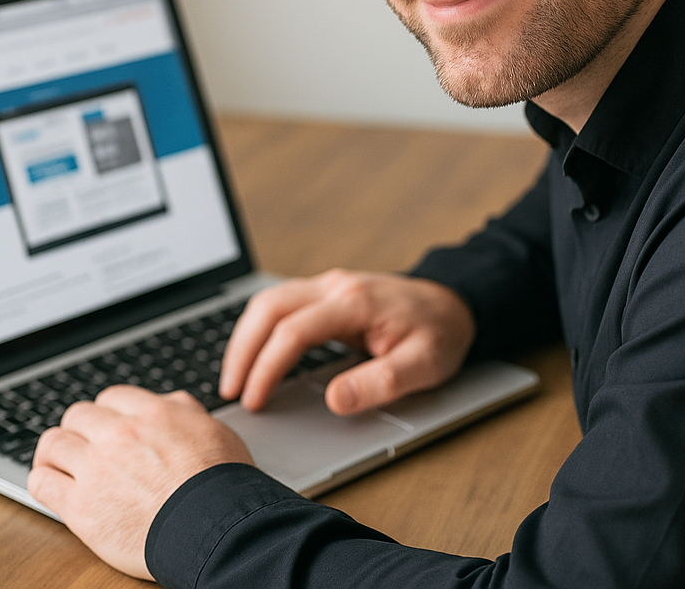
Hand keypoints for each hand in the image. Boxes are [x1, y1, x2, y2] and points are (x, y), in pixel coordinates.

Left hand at [28, 386, 253, 579]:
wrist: (214, 527)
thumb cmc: (220, 482)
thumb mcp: (212, 428)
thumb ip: (183, 410)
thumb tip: (167, 403)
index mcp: (152, 412)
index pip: (111, 397)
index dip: (110, 413)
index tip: (110, 427)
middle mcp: (120, 434)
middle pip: (77, 415)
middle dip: (82, 429)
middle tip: (86, 446)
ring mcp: (96, 469)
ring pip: (52, 444)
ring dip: (56, 452)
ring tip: (62, 464)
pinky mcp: (80, 507)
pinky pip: (41, 482)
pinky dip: (44, 479)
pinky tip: (53, 485)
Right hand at [219, 269, 475, 414]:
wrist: (454, 301)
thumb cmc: (440, 332)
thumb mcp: (423, 365)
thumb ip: (381, 383)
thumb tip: (335, 400)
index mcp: (355, 302)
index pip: (294, 330)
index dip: (268, 367)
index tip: (255, 400)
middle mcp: (335, 286)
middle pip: (269, 306)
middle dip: (242, 349)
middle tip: (230, 389)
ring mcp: (329, 285)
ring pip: (270, 300)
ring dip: (246, 336)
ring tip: (235, 376)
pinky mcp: (327, 292)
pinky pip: (282, 303)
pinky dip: (261, 328)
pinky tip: (256, 354)